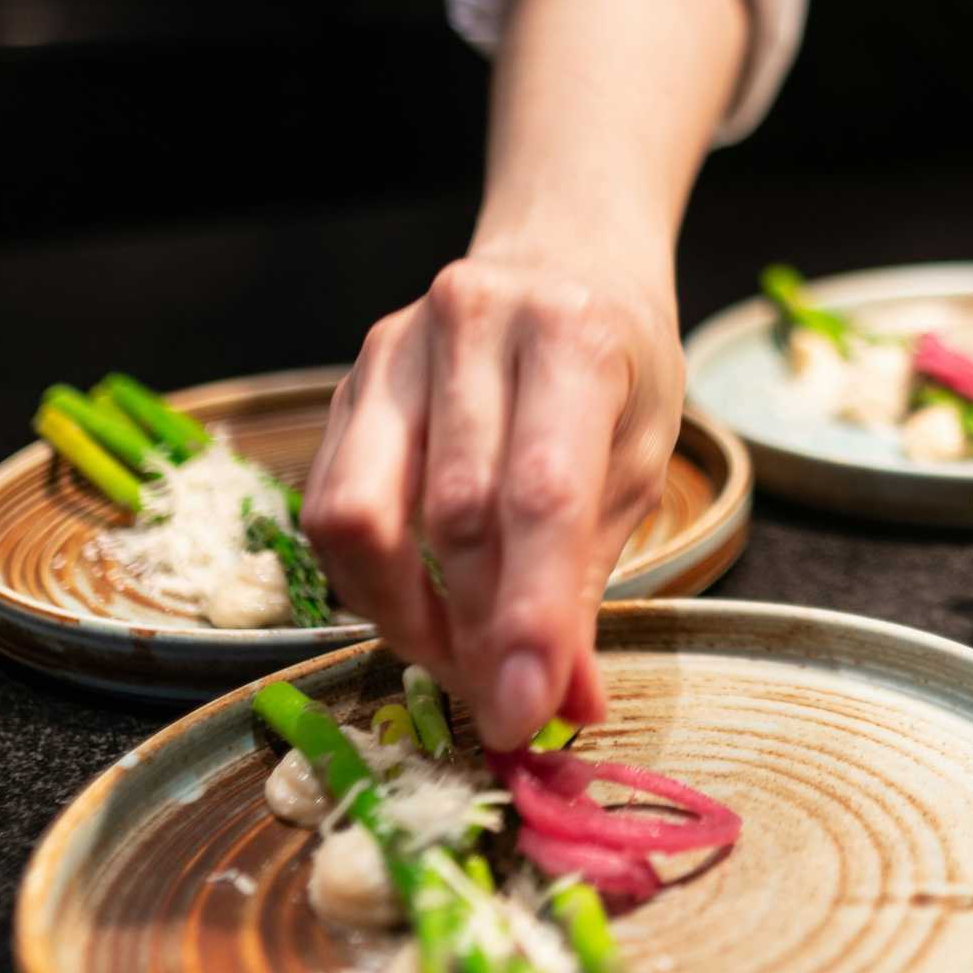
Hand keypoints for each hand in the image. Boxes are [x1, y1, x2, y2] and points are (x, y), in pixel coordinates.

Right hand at [303, 250, 681, 749]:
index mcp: (574, 336)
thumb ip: (592, 580)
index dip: (529, 618)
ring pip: (364, 515)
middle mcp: (474, 324)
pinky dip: (371, 582)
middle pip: (454, 515)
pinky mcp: (347, 381)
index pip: (542, 496)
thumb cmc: (618, 370)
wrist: (563, 260)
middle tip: (506, 707)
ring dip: (409, 618)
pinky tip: (421, 608)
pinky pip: (331, 505)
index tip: (526, 712)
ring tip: (461, 662)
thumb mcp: (640, 461)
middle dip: (476, 635)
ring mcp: (394, 347)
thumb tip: (565, 706)